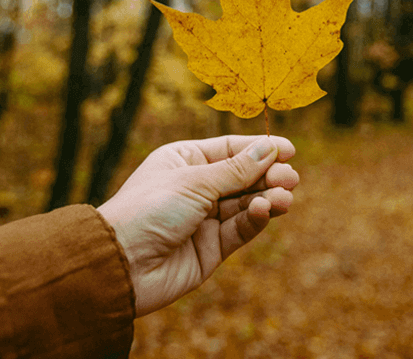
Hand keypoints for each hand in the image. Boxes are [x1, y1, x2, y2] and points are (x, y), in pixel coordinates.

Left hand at [96, 135, 297, 316]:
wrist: (121, 265)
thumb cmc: (147, 210)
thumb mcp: (194, 182)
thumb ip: (236, 169)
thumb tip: (269, 148)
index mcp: (184, 161)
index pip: (229, 149)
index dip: (259, 149)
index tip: (289, 150)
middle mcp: (195, 187)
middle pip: (243, 177)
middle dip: (268, 176)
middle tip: (291, 178)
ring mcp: (204, 218)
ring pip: (246, 204)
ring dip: (267, 198)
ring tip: (285, 196)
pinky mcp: (212, 248)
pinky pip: (240, 229)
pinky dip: (255, 219)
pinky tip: (266, 210)